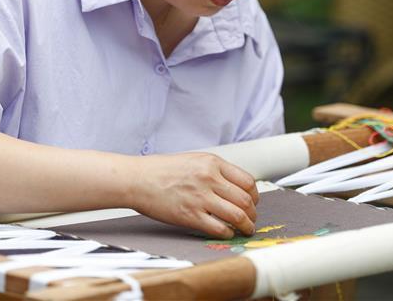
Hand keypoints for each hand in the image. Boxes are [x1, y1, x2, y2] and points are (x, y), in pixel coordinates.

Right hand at [128, 152, 258, 238]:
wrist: (138, 179)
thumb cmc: (162, 170)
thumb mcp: (193, 160)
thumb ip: (214, 171)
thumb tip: (233, 186)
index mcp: (212, 163)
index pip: (247, 181)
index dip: (255, 195)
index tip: (254, 202)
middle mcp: (210, 178)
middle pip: (246, 200)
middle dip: (253, 213)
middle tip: (252, 219)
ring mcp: (200, 197)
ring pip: (237, 215)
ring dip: (245, 226)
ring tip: (245, 230)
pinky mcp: (190, 215)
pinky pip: (218, 228)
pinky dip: (227, 233)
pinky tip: (227, 233)